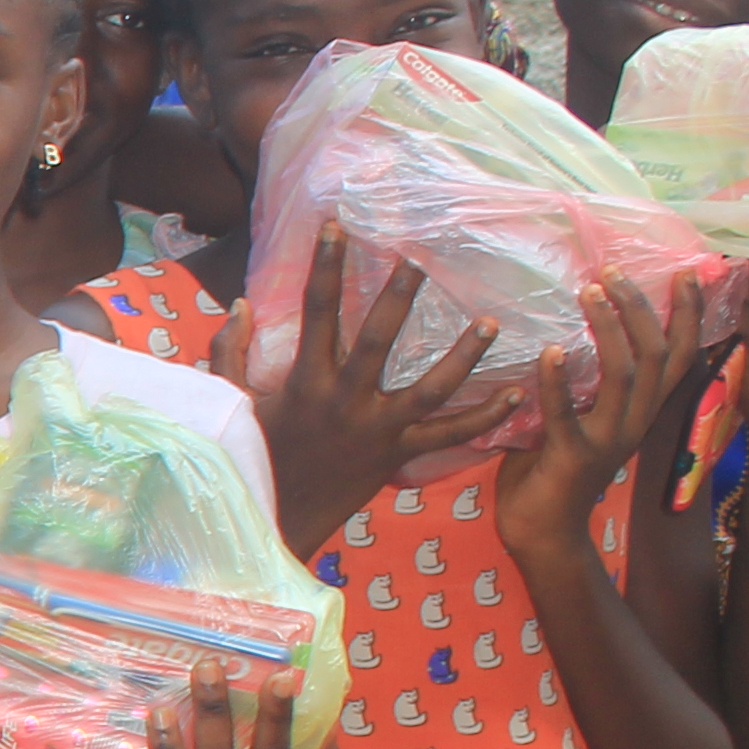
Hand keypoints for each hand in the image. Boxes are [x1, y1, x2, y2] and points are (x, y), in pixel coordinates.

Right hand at [211, 226, 503, 537]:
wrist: (277, 521)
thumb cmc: (253, 458)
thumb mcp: (233, 404)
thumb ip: (231, 353)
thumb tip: (240, 305)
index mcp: (305, 381)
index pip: (317, 311)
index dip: (326, 266)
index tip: (338, 227)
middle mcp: (346, 401)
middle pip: (380, 340)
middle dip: (398, 296)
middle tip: (418, 260)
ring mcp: (378, 430)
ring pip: (431, 389)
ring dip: (463, 355)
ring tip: (490, 324)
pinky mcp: (399, 456)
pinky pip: (450, 436)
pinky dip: (486, 417)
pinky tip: (516, 395)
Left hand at [492, 263, 703, 565]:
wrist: (541, 535)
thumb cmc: (549, 471)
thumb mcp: (576, 418)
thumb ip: (581, 384)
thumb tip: (568, 332)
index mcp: (641, 412)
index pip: (681, 356)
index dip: (690, 315)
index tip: (685, 272)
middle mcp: (634, 422)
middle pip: (659, 355)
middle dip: (640, 308)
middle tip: (611, 271)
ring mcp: (607, 440)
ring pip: (624, 375)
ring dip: (607, 328)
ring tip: (590, 292)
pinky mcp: (572, 457)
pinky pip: (566, 414)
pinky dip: (558, 381)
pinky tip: (550, 351)